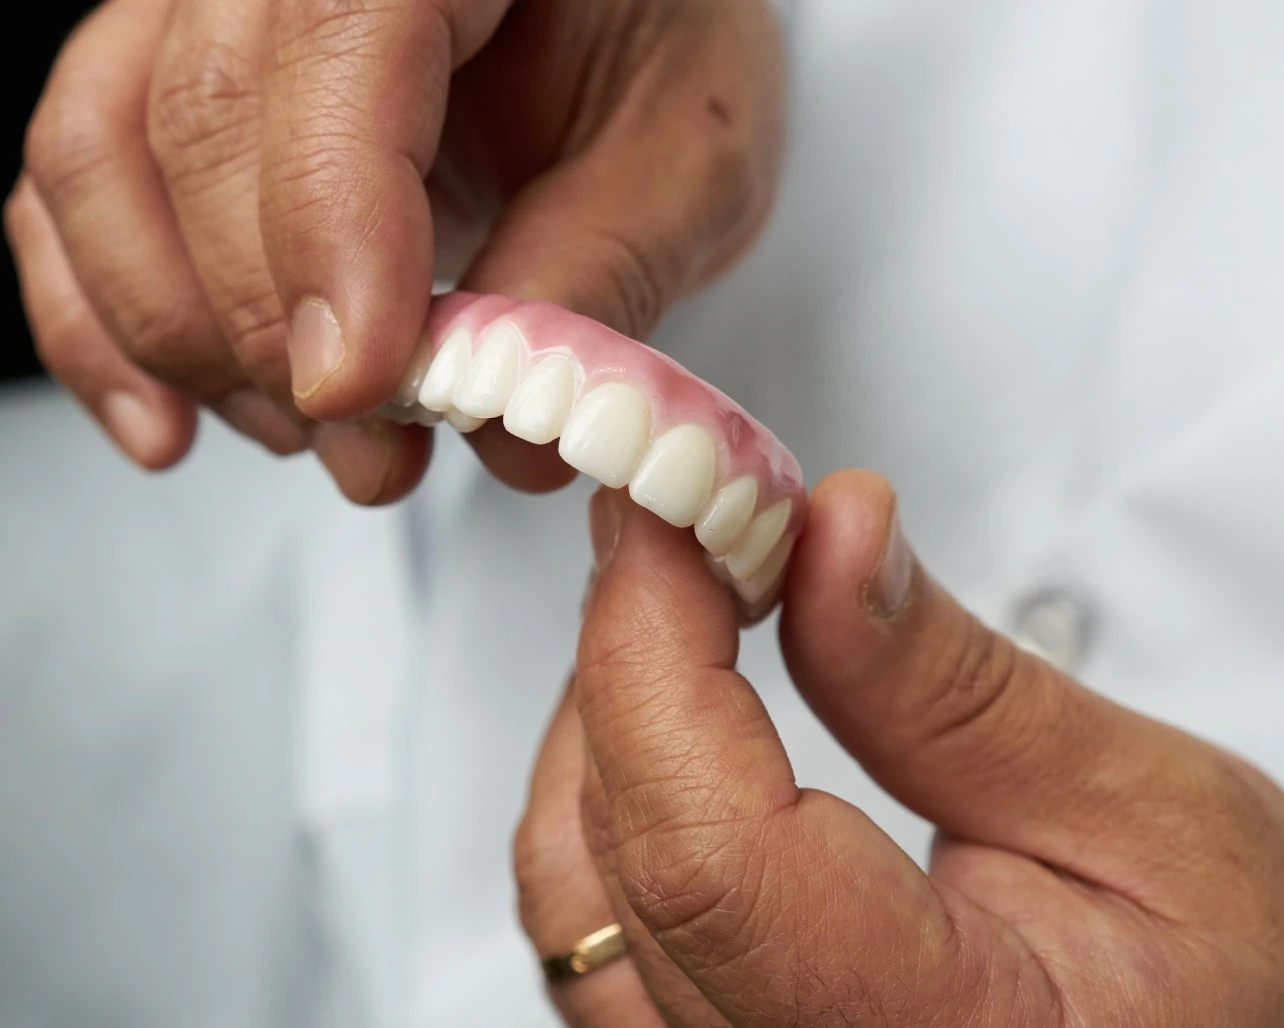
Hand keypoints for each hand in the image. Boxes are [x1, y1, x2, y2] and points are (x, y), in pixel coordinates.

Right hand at [6, 0, 782, 500]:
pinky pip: (69, 190)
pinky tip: (170, 421)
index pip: (335, 51)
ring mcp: (206, 5)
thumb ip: (600, 275)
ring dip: (189, 339)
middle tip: (376, 451)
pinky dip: (99, 323)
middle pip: (199, 121)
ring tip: (311, 436)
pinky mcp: (165, 79)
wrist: (613, 22)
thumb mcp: (687, 157)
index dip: (331, 233)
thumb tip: (505, 434)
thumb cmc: (654, 52)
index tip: (366, 386)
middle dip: (274, 329)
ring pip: (100, 156)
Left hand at [515, 475, 1283, 1025]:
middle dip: (632, 645)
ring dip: (606, 712)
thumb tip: (827, 533)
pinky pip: (594, 920)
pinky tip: (664, 708)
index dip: (654, 645)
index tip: (671, 503)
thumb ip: (955, 685)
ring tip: (686, 591)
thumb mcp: (1148, 819)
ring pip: (574, 890)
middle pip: (621, 851)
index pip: (701, 847)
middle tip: (692, 512)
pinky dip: (605, 787)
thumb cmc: (1240, 996)